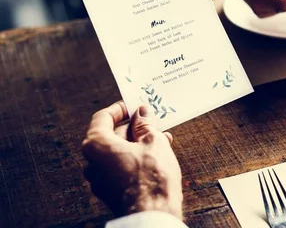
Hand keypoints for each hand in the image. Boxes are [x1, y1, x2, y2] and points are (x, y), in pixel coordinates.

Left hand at [82, 102, 182, 218]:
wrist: (152, 213)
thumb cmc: (152, 176)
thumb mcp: (154, 141)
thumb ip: (145, 124)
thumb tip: (142, 113)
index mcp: (96, 144)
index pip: (103, 117)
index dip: (121, 108)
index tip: (135, 105)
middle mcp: (92, 162)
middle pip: (110, 135)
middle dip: (133, 127)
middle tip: (151, 121)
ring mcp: (99, 179)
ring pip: (117, 151)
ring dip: (137, 142)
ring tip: (161, 137)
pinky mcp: (109, 191)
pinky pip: (119, 166)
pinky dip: (135, 157)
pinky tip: (155, 154)